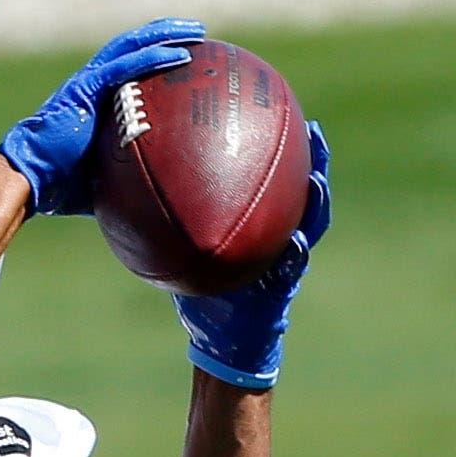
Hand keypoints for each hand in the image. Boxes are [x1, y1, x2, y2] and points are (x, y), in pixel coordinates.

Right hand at [0, 19, 206, 216]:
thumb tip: (158, 200)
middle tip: (197, 31)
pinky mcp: (85, 88)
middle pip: (133, 45)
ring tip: (195, 31)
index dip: (154, 52)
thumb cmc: (60, 185)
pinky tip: (180, 55)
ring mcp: (87, 82)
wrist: (28, 179)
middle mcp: (91, 82)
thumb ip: (129, 177)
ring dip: (164, 35)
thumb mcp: (106, 178)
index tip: (185, 53)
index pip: (128, 64)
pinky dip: (153, 57)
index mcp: (95, 97)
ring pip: (131, 45)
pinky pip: (125, 66)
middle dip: (165, 33)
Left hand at [173, 124, 330, 389]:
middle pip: (302, 194)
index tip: (281, 115)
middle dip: (313, 163)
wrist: (222, 342)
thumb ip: (180, 224)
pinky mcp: (282, 290)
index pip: (275, 181)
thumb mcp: (189, 254)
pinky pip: (293, 268)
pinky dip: (296, 254)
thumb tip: (137, 190)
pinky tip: (299, 240)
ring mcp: (286, 262)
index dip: (282, 151)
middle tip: (315, 131)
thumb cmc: (204, 294)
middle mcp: (280, 237)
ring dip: (317, 203)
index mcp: (261, 225)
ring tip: (318, 177)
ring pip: (310, 226)